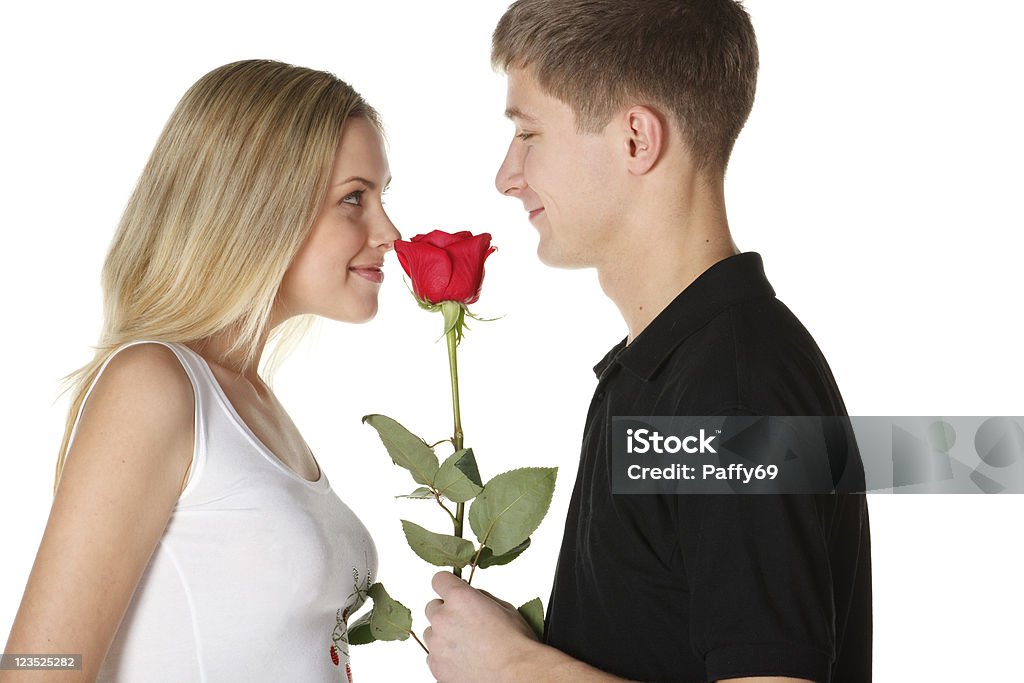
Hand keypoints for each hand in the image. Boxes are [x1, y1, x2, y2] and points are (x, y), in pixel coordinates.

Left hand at [423, 571, 538, 682]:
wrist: (515, 674)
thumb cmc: (515, 643)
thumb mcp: (504, 608)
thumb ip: (480, 598)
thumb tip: (471, 596)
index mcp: (460, 598)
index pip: (439, 579)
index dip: (447, 585)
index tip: (452, 590)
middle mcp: (443, 618)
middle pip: (432, 607)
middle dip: (446, 612)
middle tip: (465, 624)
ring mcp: (436, 644)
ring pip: (431, 633)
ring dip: (444, 636)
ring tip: (467, 646)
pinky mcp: (436, 666)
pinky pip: (433, 656)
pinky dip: (444, 657)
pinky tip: (464, 660)